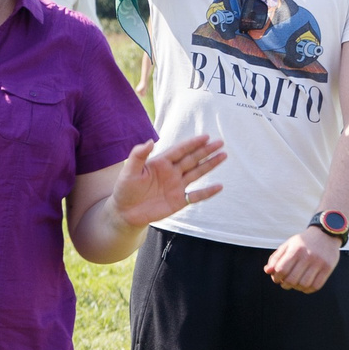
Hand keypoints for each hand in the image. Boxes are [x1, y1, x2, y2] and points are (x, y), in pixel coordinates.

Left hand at [109, 135, 227, 227]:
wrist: (125, 212)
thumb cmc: (124, 189)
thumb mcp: (129, 171)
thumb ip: (138, 155)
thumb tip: (151, 140)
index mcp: (160, 163)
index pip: (179, 150)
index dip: (192, 144)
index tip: (205, 136)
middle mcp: (171, 172)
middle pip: (192, 159)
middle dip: (206, 151)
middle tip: (220, 142)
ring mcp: (176, 186)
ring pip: (197, 173)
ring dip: (210, 165)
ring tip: (223, 155)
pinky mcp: (179, 201)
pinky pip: (196, 195)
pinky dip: (208, 192)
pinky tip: (219, 186)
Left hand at [264, 225, 340, 293]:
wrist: (325, 234)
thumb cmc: (302, 242)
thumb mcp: (287, 245)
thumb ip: (275, 258)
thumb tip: (267, 271)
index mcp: (295, 250)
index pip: (281, 270)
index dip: (276, 277)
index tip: (276, 278)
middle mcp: (308, 256)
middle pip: (292, 279)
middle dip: (285, 284)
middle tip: (285, 282)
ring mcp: (319, 263)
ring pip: (304, 285)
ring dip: (296, 288)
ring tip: (295, 284)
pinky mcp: (328, 268)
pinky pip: (316, 286)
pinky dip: (308, 289)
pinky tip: (304, 286)